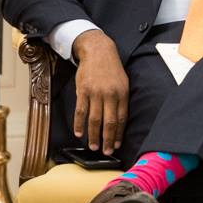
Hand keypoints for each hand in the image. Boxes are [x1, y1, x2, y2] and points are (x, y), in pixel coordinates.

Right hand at [71, 30, 128, 154]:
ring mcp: (95, 93)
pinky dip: (79, 124)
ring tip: (93, 146)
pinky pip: (81, 111)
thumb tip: (120, 121)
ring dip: (94, 136)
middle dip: (107, 140)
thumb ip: (121, 100)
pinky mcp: (82, 91)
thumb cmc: (112, 69)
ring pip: (94, 120)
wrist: (98, 51)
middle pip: (109, 122)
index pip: (122, 119)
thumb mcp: (124, 82)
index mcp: (122, 93)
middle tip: (106, 152)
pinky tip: (79, 133)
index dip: (118, 134)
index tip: (116, 145)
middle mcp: (110, 95)